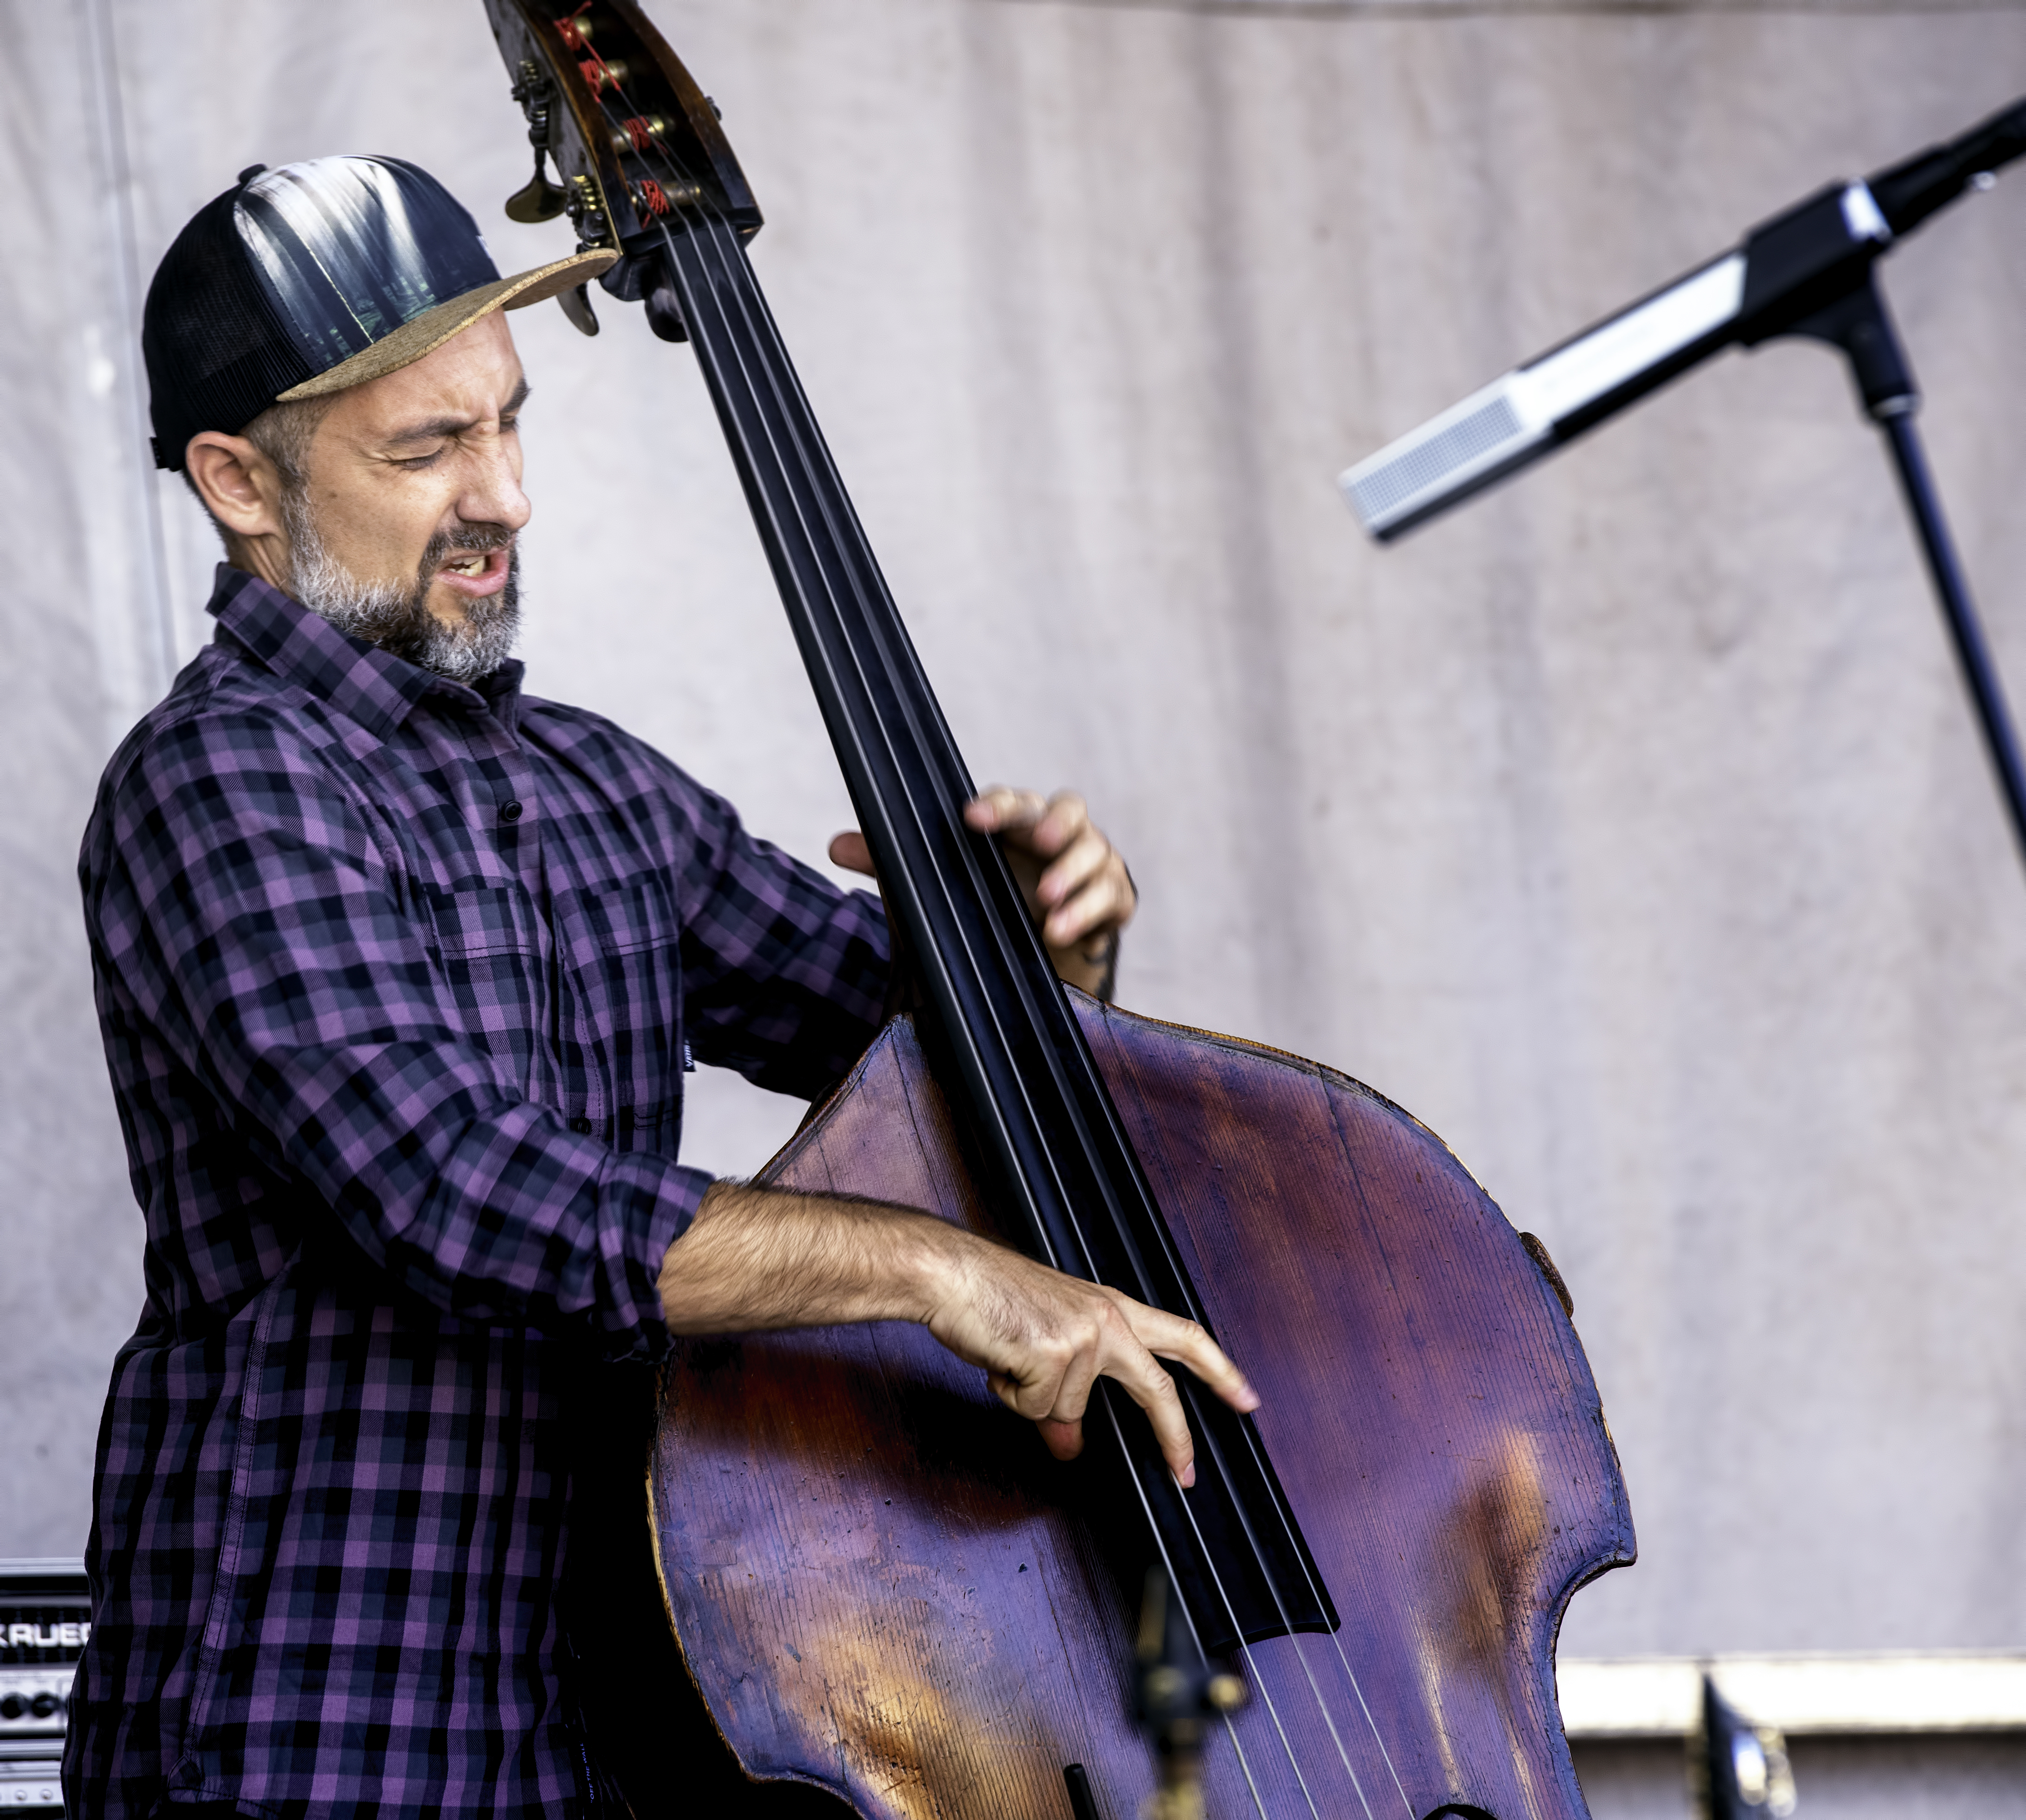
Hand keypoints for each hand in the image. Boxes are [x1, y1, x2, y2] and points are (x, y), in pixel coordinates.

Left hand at [828, 787, 1136, 996]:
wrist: (1034, 952)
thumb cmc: (985, 902)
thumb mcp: (937, 885)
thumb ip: (891, 862)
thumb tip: (836, 844)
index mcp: (1016, 823)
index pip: (1012, 802)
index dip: (997, 805)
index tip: (972, 818)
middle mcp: (1058, 835)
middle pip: (1069, 811)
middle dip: (1056, 826)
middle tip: (1038, 844)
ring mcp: (1092, 863)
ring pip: (1096, 854)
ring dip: (1074, 879)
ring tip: (1047, 909)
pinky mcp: (1113, 899)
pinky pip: (1111, 898)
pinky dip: (1089, 913)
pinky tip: (1060, 934)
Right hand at [921, 1226, 1258, 1484]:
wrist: (952, 1273)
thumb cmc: (993, 1296)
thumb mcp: (1045, 1342)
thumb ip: (1070, 1393)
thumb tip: (1070, 1445)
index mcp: (1111, 1306)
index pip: (1183, 1337)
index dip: (1219, 1369)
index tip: (1245, 1396)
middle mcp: (1107, 1318)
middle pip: (1157, 1388)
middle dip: (1175, 1436)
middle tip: (1187, 1471)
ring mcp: (1084, 1338)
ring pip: (1068, 1410)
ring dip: (1032, 1400)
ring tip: (1009, 1359)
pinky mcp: (1054, 1356)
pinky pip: (1036, 1409)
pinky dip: (1011, 1396)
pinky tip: (1000, 1360)